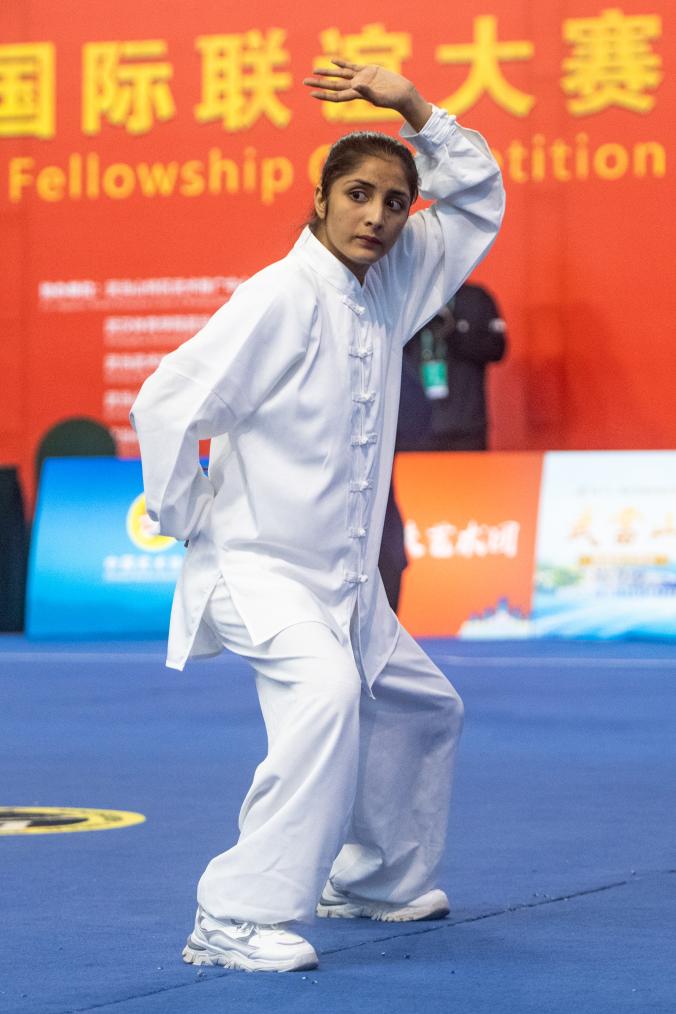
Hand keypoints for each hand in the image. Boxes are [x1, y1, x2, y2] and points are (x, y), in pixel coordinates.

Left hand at [303, 60, 432, 131]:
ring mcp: (361, 78)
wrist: (402, 93)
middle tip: (305, 82)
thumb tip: (356, 85)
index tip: (311, 94)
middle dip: (319, 84)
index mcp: (356, 95)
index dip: (323, 95)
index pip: (336, 96)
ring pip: (340, 75)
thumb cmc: (392, 99)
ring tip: (314, 70)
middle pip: (334, 85)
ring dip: (327, 73)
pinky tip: (333, 61)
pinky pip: (351, 67)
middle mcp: (356, 87)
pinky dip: (342, 64)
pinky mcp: (368, 70)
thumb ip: (367, 91)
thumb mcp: (379, 97)